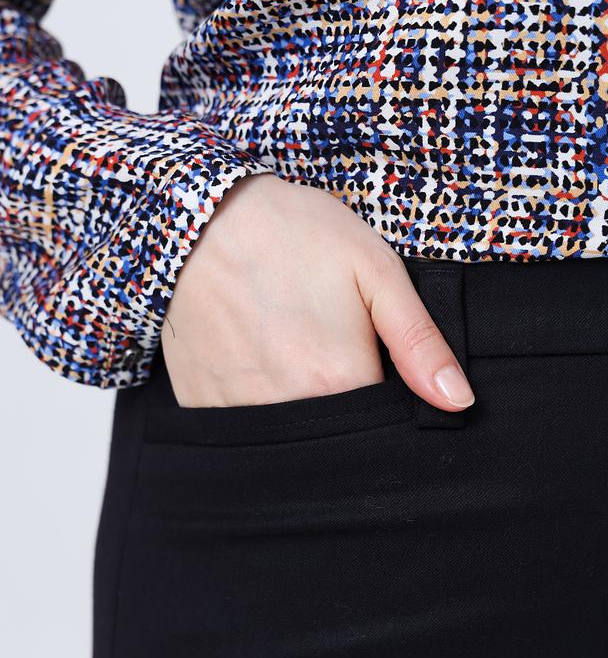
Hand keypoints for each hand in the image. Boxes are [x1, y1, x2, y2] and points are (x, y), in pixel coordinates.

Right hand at [161, 173, 474, 410]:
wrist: (198, 219)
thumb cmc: (293, 236)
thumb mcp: (374, 271)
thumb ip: (420, 343)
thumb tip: (459, 402)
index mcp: (338, 382)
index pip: (383, 426)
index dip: (386, 397)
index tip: (371, 359)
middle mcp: (288, 412)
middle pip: (336, 438)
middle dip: (341, 402)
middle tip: (326, 346)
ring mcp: (239, 415)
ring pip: (290, 437)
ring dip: (299, 406)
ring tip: (289, 346)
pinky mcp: (203, 408)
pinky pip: (244, 429)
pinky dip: (256, 405)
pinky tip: (255, 358)